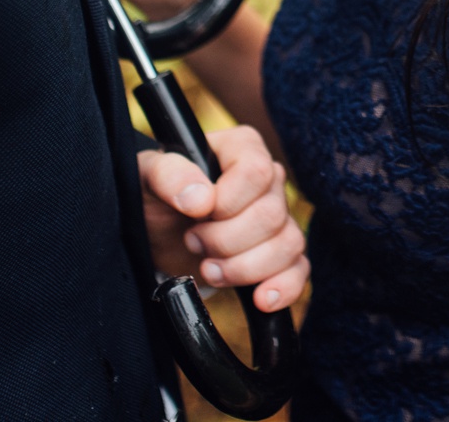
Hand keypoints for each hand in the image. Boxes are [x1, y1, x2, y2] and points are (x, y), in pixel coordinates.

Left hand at [139, 127, 307, 313]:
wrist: (158, 232)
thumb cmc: (158, 194)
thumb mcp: (149, 176)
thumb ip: (169, 176)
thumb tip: (201, 198)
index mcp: (242, 149)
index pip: (257, 172)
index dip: (228, 202)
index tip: (196, 214)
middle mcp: (268, 181)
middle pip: (271, 215)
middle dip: (226, 241)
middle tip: (193, 242)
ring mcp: (279, 219)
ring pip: (288, 245)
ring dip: (243, 268)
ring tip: (209, 269)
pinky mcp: (280, 255)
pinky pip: (299, 270)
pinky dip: (283, 287)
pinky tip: (260, 298)